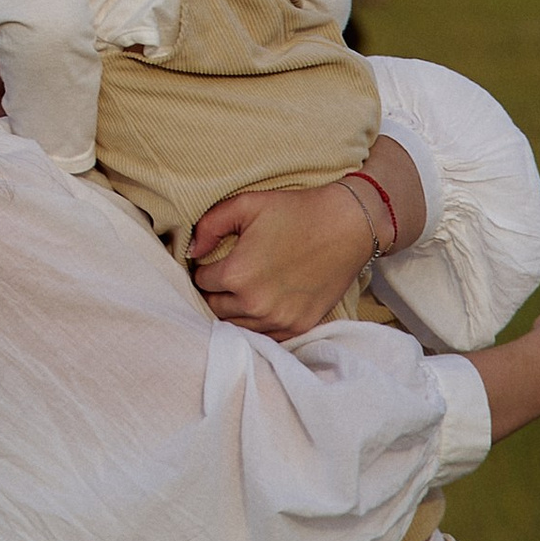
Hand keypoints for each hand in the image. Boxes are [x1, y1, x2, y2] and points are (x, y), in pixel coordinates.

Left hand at [188, 180, 378, 337]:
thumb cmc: (295, 211)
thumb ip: (210, 226)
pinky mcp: (299, 326)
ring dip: (233, 310)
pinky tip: (260, 304)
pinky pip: (264, 335)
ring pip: (236, 326)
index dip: (203, 268)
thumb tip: (192, 251)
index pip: (201, 281)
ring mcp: (278, 319)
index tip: (211, 261)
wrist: (347, 226)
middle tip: (222, 276)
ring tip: (240, 290)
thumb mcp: (246, 205)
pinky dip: (257, 323)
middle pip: (214, 308)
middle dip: (214, 292)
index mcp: (237, 274)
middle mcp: (255, 304)